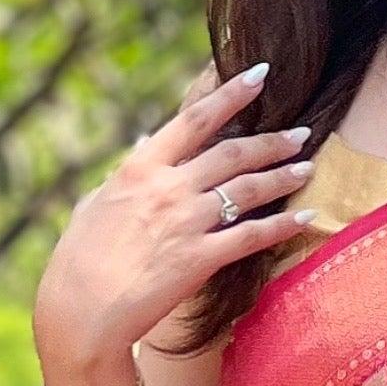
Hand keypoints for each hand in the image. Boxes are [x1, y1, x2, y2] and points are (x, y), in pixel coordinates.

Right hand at [33, 69, 315, 385]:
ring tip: (307, 167)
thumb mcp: (95, 204)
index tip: (259, 75)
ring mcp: (186, 222)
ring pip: (247, 189)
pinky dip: (283, 225)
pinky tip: (306, 217)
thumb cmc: (79, 260)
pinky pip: (252, 236)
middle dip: (271, 140)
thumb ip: (125, 173)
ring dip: (282, 175)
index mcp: (139, 168)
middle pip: (232, 152)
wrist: (81, 310)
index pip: (194, 119)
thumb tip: (141, 141)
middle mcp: (168, 188)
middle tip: (301, 133)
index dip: (230, 94)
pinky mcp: (200, 259)